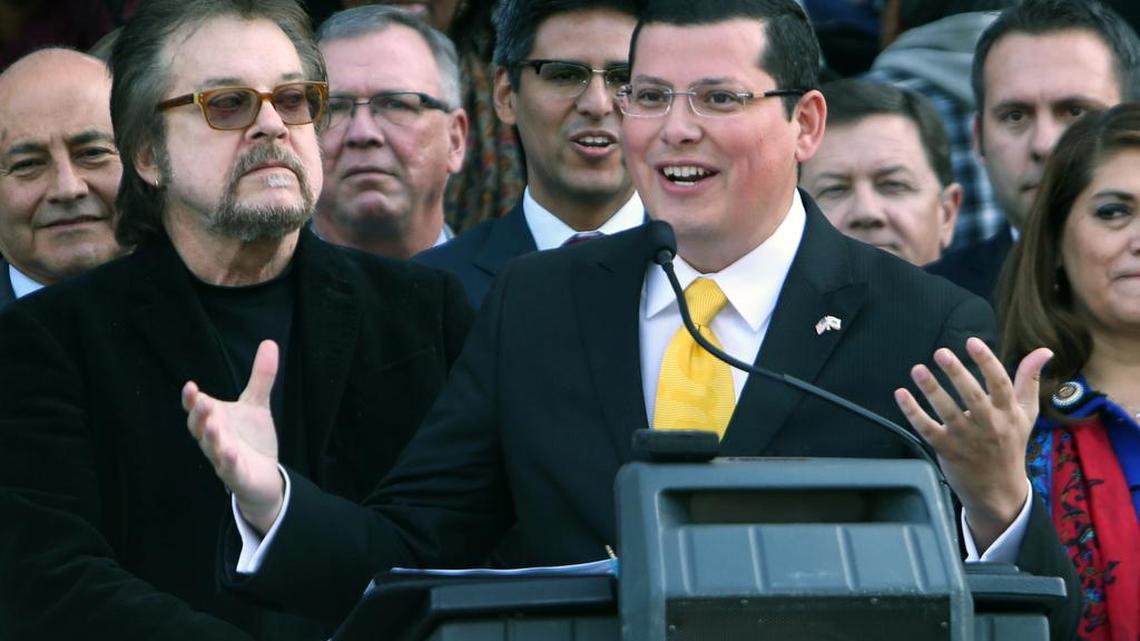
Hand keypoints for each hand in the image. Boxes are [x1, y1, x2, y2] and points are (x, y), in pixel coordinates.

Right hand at [183, 340, 283, 533]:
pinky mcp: (236, 475)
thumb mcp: (257, 405)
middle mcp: (213, 438)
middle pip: (199, 427)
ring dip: (211, 438)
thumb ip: (261, 377)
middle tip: (203, 402)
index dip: (191, 399)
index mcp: (214, 420)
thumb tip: (269, 342)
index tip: (190, 386)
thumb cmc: (252, 438)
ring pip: (212, 448)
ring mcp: (222, 458)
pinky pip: (229, 469)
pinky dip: (228, 462)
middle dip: (200, 415)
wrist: (264, 475)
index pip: (196, 408)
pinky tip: (230, 454)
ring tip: (213, 426)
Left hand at [893, 337, 1050, 550]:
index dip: (987, 362)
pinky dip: (913, 413)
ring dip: (932, 390)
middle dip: (957, 374)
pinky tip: (901, 394)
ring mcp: (966, 439)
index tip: (972, 342)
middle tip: (941, 353)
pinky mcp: (947, 450)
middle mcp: (989, 425)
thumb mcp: (1026, 414)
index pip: (1000, 384)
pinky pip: (928, 429)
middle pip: (973, 397)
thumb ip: (1029, 381)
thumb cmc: (1010, 444)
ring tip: (918, 369)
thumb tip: (1043, 351)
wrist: (999, 492)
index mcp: (1008, 413)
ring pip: (948, 412)